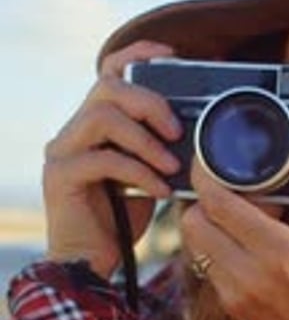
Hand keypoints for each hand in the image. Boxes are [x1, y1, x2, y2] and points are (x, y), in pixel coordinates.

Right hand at [43, 40, 181, 278]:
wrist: (91, 265)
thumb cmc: (121, 221)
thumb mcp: (149, 176)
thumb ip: (161, 148)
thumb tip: (198, 129)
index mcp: (93, 124)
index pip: (109, 71)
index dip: (138, 55)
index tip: (172, 57)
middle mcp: (73, 132)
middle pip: (108, 86)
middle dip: (150, 103)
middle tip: (179, 131)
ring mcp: (61, 152)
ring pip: (103, 116)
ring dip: (145, 139)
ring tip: (171, 166)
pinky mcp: (60, 176)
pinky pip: (103, 159)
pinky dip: (139, 172)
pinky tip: (160, 190)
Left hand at [181, 139, 288, 319]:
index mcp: (281, 250)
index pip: (218, 203)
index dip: (204, 176)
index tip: (207, 163)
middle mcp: (251, 273)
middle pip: (192, 221)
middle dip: (202, 200)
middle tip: (224, 192)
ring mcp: (235, 293)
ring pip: (194, 244)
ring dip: (207, 224)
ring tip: (236, 219)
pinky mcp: (230, 306)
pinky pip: (207, 266)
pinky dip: (217, 249)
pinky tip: (244, 246)